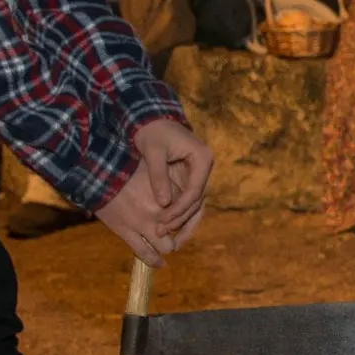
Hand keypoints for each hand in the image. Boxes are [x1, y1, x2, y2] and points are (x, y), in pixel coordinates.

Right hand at [93, 160, 175, 265]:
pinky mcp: (126, 233)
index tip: (182, 214)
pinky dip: (153, 261)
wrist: (96, 171)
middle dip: (178, 231)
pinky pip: (145, 253)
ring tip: (165, 246)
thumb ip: (166, 180)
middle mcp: (160, 211)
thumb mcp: (151, 167)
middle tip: (174, 230)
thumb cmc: (123, 164)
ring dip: (167, 247)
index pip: (188, 210)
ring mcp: (143, 224)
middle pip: (180, 230)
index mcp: (169, 193)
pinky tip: (158, 263)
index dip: (185, 213)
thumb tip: (175, 187)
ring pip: (166, 247)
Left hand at [133, 118, 213, 232]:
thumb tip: (164, 204)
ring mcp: (197, 174)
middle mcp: (204, 168)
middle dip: (179, 219)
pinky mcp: (188, 178)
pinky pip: (186, 200)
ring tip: (165, 235)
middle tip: (161, 232)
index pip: (194, 191)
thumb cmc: (152, 132)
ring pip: (194, 204)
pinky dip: (178, 213)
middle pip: (196, 201)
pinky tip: (167, 226)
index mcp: (202, 159)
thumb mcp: (153, 152)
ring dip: (180, 220)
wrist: (150, 119)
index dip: (179, 209)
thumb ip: (159, 177)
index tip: (163, 222)